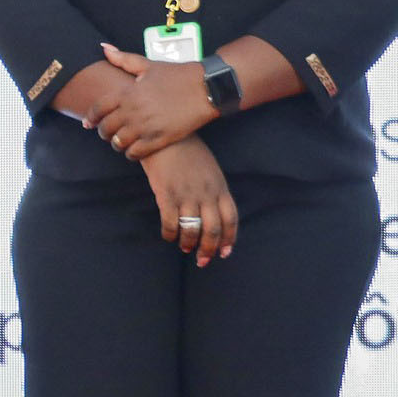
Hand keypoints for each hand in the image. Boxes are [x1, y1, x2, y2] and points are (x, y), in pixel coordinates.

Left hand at [92, 44, 214, 157]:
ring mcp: (147, 127)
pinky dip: (131, 153)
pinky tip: (134, 149)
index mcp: (128, 93)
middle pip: (106, 129)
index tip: (88, 123)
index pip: (98, 109)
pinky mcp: (160, 139)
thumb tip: (104, 48)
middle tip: (107, 132)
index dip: (90, 117)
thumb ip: (123, 59)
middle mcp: (134, 112)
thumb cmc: (177, 75)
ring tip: (120, 141)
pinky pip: (136, 153)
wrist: (207, 88)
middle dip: (103, 132)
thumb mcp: (149, 65)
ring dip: (116, 143)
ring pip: (119, 143)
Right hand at [140, 135, 238, 264]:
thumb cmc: (187, 150)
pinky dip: (170, 234)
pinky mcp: (166, 194)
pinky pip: (170, 222)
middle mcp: (206, 193)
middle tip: (203, 261)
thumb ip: (214, 189)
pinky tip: (168, 236)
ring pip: (192, 229)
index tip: (224, 253)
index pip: (231, 219)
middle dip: (209, 249)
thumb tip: (212, 210)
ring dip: (189, 243)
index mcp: (220, 187)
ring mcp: (187, 194)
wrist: (165, 136)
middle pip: (213, 229)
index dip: (229, 239)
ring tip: (185, 248)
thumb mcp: (210, 168)